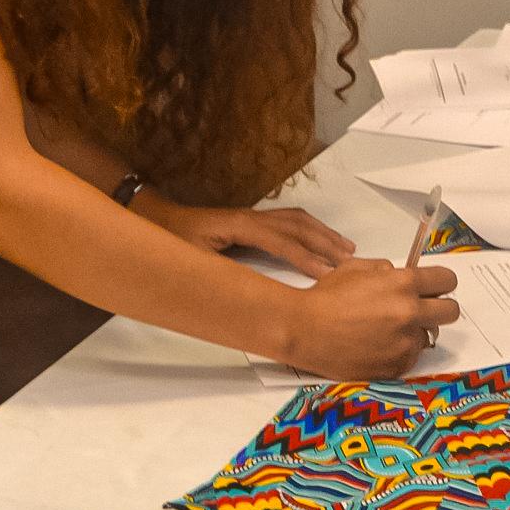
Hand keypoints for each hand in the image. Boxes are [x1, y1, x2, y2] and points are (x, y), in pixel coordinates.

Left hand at [138, 196, 356, 277]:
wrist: (159, 219)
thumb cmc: (173, 241)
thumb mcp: (191, 261)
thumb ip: (218, 273)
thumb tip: (247, 293)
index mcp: (238, 226)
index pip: (280, 241)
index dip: (304, 257)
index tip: (327, 273)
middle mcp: (251, 217)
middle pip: (296, 226)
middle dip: (325, 243)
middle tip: (350, 262)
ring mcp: (254, 216)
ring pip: (297, 220)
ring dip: (323, 234)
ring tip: (347, 249)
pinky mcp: (254, 221)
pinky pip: (290, 221)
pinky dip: (311, 230)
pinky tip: (321, 240)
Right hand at [278, 259, 460, 381]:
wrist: (304, 330)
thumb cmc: (325, 297)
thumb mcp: (355, 268)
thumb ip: (385, 270)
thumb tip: (400, 276)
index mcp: (403, 284)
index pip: (447, 280)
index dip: (440, 283)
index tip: (434, 287)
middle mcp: (410, 313)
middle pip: (450, 312)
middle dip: (438, 308)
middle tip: (421, 310)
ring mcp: (405, 343)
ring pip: (427, 336)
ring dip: (414, 332)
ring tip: (386, 331)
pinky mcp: (396, 367)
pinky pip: (409, 357)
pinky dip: (398, 352)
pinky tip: (376, 346)